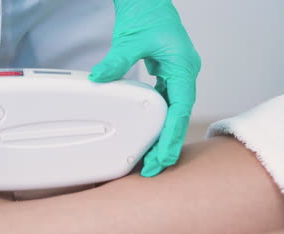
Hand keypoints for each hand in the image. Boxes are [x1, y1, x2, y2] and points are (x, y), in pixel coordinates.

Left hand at [89, 0, 200, 176]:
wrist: (149, 0)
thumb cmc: (149, 13)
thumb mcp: (130, 40)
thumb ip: (116, 62)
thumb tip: (99, 79)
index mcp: (183, 67)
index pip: (179, 110)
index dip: (171, 136)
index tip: (162, 156)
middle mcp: (184, 74)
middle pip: (178, 117)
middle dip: (167, 144)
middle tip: (154, 167)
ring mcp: (177, 74)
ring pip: (174, 112)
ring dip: (163, 134)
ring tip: (152, 157)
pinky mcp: (168, 74)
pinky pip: (166, 102)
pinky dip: (159, 120)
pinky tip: (150, 133)